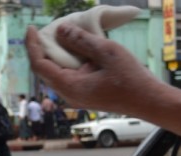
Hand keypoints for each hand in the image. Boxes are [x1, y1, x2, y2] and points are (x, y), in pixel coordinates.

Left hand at [25, 24, 159, 113]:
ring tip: (62, 35)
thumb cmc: (132, 79)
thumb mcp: (107, 52)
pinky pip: (69, 76)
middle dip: (43, 48)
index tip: (31, 28)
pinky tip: (77, 48)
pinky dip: (68, 61)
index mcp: (70, 87)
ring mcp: (78, 97)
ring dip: (56, 54)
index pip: (39, 65)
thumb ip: (81, 40)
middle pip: (45, 70)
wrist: (150, 101)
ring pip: (57, 73)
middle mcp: (70, 95)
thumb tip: (60, 31)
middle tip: (47, 29)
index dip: (32, 45)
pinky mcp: (86, 95)